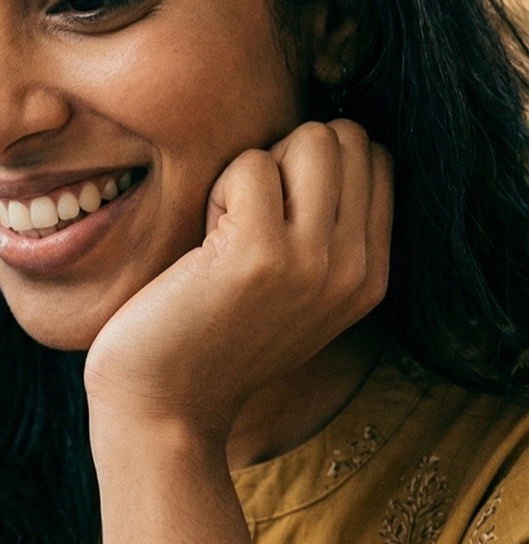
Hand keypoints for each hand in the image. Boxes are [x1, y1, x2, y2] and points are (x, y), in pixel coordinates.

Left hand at [83, 120, 392, 449]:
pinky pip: (250, 163)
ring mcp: (313, 262)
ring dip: (255, 169)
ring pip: (311, 139)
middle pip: (346, 138)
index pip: (377, 159)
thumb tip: (332, 135)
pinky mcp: (260, 254)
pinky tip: (204, 243)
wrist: (167, 408)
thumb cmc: (213, 337)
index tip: (275, 212)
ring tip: (227, 230)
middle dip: (288, 156)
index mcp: (372, 275)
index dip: (316, 162)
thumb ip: (327, 227)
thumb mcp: (297, 289)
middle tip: (246, 218)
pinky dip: (218, 188)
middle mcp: (355, 269)